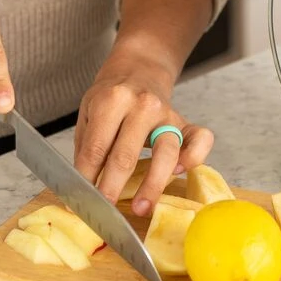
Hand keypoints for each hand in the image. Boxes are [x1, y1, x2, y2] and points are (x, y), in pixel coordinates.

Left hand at [74, 55, 213, 216]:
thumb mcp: (89, 113)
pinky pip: (200, 139)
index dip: (86, 179)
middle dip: (112, 188)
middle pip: (126, 154)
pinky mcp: (184, 121)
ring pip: (165, 152)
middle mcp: (142, 104)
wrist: (138, 68)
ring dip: (152, 185)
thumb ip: (88, 147)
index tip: (80, 202)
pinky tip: (181, 172)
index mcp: (112, 100)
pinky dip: (194, 157)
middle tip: (104, 212)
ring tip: (142, 207)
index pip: (96, 148)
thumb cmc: (110, 97)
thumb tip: (83, 188)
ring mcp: (167, 113)